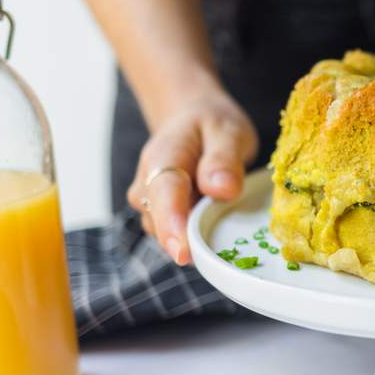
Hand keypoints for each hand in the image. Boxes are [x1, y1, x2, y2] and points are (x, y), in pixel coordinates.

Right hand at [126, 92, 257, 264]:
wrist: (192, 122)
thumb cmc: (211, 126)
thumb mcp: (227, 131)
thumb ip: (224, 158)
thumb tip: (222, 189)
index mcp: (162, 158)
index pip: (163, 194)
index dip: (172, 225)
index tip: (183, 252)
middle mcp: (147, 186)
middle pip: (162, 224)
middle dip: (190, 239)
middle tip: (222, 246)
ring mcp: (150, 206)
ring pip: (169, 236)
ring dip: (197, 236)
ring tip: (224, 214)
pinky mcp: (161, 220)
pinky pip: (178, 238)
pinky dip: (198, 237)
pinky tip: (216, 224)